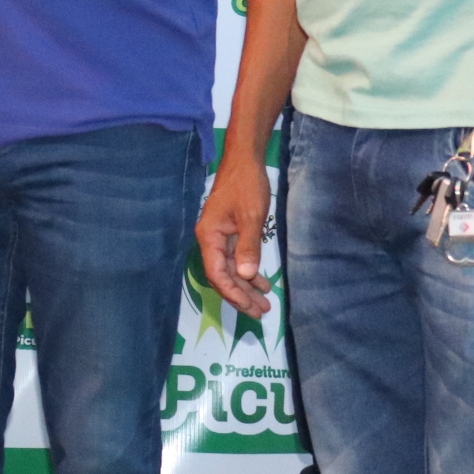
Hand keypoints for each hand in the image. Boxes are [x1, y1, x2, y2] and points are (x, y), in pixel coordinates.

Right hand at [194, 152, 273, 316]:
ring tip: (264, 304)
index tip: (249, 306)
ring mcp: (220, 237)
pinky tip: (261, 282)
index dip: (231, 292)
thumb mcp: (251, 215)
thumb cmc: (246, 185)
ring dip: (246, 287)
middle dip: (240, 295)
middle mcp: (210, 239)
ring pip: (230, 269)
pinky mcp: (230, 232)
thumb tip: (245, 275)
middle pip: (222, 275)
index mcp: (209, 236)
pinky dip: (248, 271)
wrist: (245, 160)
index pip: (216, 272)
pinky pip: (236, 258)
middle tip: (260, 313)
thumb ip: (248, 246)